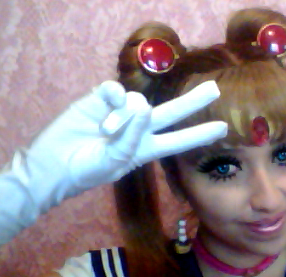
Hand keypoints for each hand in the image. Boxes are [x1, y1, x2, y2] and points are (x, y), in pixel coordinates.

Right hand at [0, 80, 226, 243]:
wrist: (54, 164)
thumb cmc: (86, 170)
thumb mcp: (114, 162)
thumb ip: (131, 137)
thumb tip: (144, 106)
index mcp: (146, 149)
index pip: (179, 141)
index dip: (199, 135)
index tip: (223, 129)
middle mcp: (139, 129)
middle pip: (171, 112)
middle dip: (192, 102)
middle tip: (215, 90)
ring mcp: (121, 113)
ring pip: (139, 100)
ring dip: (125, 116)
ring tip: (105, 132)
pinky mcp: (101, 99)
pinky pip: (116, 90)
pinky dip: (112, 100)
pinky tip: (104, 111)